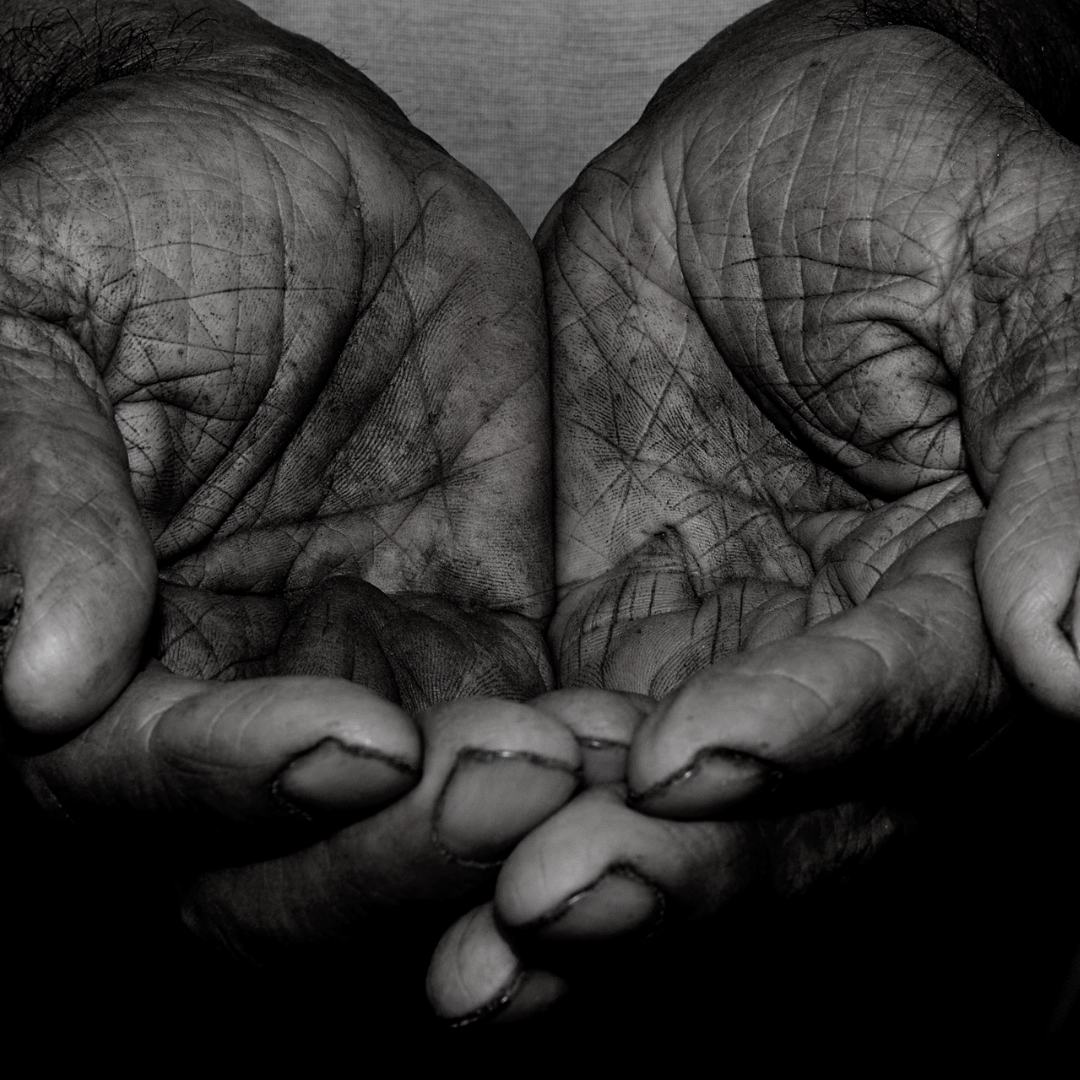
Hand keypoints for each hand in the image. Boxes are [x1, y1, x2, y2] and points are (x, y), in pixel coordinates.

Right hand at [0, 0, 555, 943]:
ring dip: (508, 832)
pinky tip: (637, 734)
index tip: (353, 740)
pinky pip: (535, 734)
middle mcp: (227, 691)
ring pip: (423, 831)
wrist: (299, 171)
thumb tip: (34, 679)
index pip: (133, 786)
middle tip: (507, 786)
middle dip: (395, 855)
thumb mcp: (46, 316)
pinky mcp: (481, 632)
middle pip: (290, 868)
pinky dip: (583, 758)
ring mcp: (364, 671)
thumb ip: (35, 487)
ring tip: (591, 766)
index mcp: (96, 644)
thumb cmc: (142, 217)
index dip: (235, 785)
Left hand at [428, 0, 1079, 1019]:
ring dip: (567, 881)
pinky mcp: (604, 635)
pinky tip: (421, 856)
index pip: (904, 703)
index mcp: (962, 594)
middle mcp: (843, 661)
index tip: (695, 759)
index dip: (808, 741)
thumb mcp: (1014, 258)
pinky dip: (494, 805)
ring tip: (474, 958)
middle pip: (777, 812)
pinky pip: (554, 741)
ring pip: (653, 813)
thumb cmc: (901, 176)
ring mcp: (718, 658)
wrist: (753, 158)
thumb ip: (1062, 442)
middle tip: (550, 907)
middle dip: (667, 871)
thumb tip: (1074, 653)